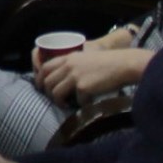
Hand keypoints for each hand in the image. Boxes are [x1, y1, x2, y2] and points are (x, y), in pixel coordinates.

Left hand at [36, 46, 154, 105]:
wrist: (122, 65)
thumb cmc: (107, 62)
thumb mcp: (85, 58)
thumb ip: (73, 65)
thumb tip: (64, 79)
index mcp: (67, 57)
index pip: (45, 67)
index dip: (39, 78)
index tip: (41, 87)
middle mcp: (68, 66)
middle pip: (47, 81)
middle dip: (47, 93)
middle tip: (53, 99)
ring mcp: (75, 76)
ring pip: (55, 92)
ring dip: (59, 101)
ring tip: (65, 105)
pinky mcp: (83, 87)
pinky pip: (76, 101)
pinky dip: (80, 105)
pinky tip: (86, 104)